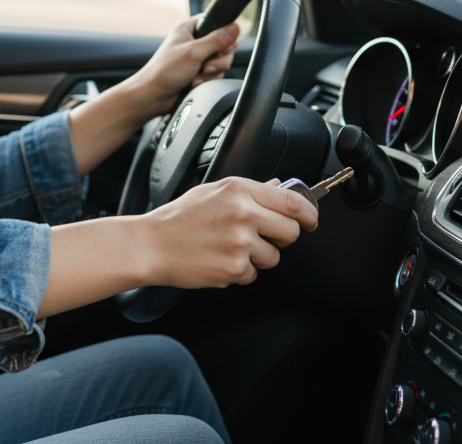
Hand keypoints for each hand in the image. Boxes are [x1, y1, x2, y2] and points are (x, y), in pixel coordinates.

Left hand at [131, 16, 239, 119]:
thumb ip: (217, 40)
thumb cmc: (164, 72)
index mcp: (189, 28)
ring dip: (212, 72)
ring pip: (222, 61)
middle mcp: (194, 40)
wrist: (153, 97)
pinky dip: (208, 80)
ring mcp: (197, 57)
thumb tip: (236, 26)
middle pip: (224, 45)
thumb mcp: (193, 52)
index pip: (217, 22)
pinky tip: (195, 83)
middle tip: (206, 66)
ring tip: (198, 77)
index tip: (222, 46)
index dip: (224, 34)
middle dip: (219, 59)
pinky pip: (215, 73)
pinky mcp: (199, 72)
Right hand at [139, 177, 317, 288]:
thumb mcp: (213, 192)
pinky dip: (241, 272)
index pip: (292, 202)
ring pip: (274, 257)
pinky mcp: (235, 268)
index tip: (310, 221)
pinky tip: (220, 260)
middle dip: (281, 237)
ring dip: (259, 257)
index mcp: (239, 190)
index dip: (308, 214)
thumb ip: (250, 190)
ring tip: (231, 248)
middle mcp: (244, 214)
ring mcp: (241, 243)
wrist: (151, 245)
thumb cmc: (178, 219)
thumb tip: (279, 186)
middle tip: (261, 237)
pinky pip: (254, 274)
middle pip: (290, 231)